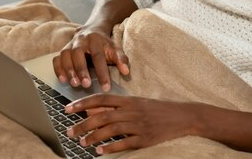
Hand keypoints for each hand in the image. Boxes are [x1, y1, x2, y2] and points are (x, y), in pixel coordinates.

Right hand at [53, 25, 129, 91]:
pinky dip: (58, 69)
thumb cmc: (104, 44)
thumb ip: (121, 59)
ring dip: (68, 70)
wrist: (92, 30)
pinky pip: (56, 58)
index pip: (98, 56)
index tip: (106, 87)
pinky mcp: (62, 50)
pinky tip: (63, 79)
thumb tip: (126, 71)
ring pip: (65, 55)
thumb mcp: (115, 48)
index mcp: (95, 40)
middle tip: (86, 85)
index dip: (102, 72)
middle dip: (81, 69)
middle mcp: (80, 40)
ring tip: (74, 84)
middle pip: (78, 53)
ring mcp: (70, 44)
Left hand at [65, 95, 200, 154]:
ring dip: (94, 136)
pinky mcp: (145, 138)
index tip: (68, 108)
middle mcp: (132, 111)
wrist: (183, 116)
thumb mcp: (137, 103)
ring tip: (82, 142)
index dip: (83, 103)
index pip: (101, 99)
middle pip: (102, 116)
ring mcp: (139, 125)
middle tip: (69, 132)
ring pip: (111, 130)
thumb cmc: (157, 109)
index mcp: (128, 100)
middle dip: (83, 124)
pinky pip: (124, 143)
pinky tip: (100, 151)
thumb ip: (116, 106)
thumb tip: (93, 109)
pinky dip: (110, 147)